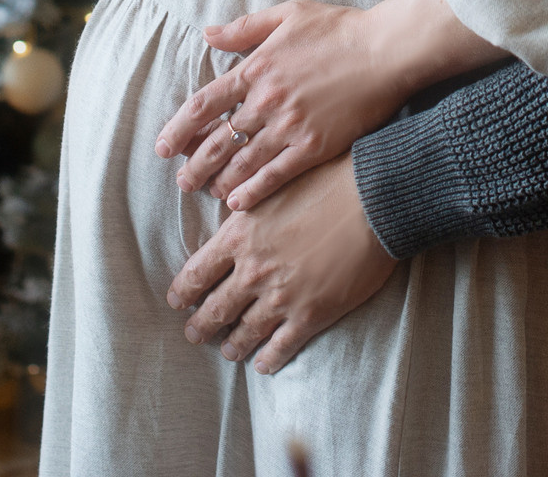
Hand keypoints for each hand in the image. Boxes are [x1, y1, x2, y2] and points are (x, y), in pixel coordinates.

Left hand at [157, 1, 400, 209]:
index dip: (180, 128)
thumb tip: (208, 34)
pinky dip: (254, 191)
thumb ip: (245, 28)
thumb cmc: (339, 28)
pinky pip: (275, 175)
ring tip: (207, 193)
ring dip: (219, 181)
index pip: (204, 103)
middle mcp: (266, 100)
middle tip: (182, 182)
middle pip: (217, 139)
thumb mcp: (288, 14)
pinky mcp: (314, 146)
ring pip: (243, 161)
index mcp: (256, 68)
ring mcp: (289, 125)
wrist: (385, 50)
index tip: (163, 147)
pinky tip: (239, 204)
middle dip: (195, 164)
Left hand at [168, 155, 394, 372]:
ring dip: (232, 345)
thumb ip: (244, 213)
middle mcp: (253, 272)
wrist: (370, 201)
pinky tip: (263, 364)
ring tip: (227, 351)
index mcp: (238, 238)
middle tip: (193, 334)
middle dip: (200, 326)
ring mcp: (280, 297)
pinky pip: (282, 346)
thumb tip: (226, 222)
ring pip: (244, 332)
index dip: (182, 292)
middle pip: (215, 308)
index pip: (196, 274)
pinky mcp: (310, 314)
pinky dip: (268, 358)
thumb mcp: (270, 189)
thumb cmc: (324, 184)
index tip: (176, 301)